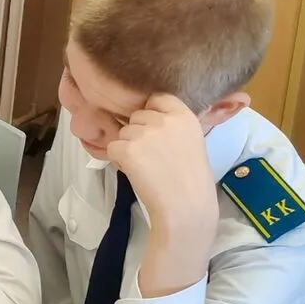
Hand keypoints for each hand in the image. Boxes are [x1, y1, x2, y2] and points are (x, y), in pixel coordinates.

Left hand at [106, 93, 218, 235]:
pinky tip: (135, 172)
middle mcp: (164, 120)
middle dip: (138, 132)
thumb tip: (148, 120)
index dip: (151, 112)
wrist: (185, 206)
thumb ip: (172, 127)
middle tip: (150, 155)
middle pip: (136, 116)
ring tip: (145, 166)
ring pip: (123, 132)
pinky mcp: (128, 149)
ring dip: (127, 147)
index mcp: (184, 116)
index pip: (158, 98)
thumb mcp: (191, 141)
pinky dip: (118, 159)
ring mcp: (145, 133)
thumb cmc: (190, 180)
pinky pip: (112, 147)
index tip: (154, 128)